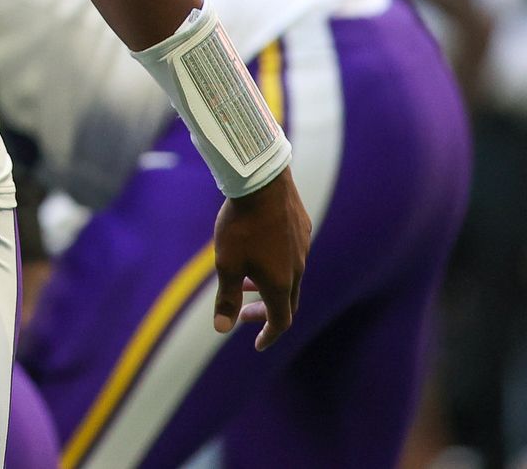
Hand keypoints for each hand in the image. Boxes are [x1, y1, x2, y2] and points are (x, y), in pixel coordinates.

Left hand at [211, 166, 309, 351]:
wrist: (262, 182)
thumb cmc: (241, 225)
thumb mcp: (226, 264)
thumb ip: (227, 298)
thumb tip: (223, 329)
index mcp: (281, 283)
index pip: (280, 321)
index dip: (268, 335)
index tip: (258, 344)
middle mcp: (298, 268)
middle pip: (287, 301)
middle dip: (266, 312)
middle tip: (245, 313)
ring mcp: (303, 247)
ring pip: (291, 276)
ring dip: (270, 286)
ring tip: (246, 280)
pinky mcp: (302, 227)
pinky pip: (293, 254)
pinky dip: (277, 264)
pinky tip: (260, 250)